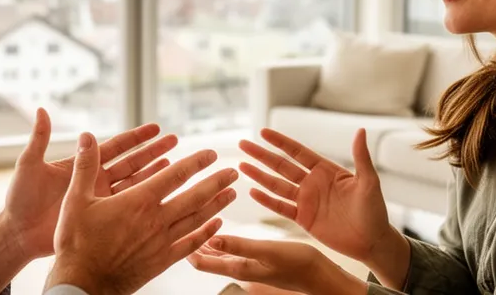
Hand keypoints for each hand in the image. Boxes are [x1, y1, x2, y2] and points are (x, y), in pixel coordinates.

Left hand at [0, 108, 178, 259]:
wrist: (17, 233)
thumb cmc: (20, 199)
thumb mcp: (29, 165)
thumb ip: (39, 139)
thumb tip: (42, 109)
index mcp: (81, 163)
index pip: (115, 146)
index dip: (136, 137)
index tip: (156, 128)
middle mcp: (93, 179)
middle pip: (131, 161)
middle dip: (153, 151)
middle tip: (175, 141)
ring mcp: (98, 199)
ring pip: (133, 183)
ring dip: (154, 173)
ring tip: (176, 164)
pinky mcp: (98, 218)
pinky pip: (126, 207)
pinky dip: (143, 199)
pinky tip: (160, 194)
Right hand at [45, 132, 238, 294]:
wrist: (82, 284)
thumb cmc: (76, 242)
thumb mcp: (76, 199)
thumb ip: (86, 166)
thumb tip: (87, 137)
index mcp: (139, 201)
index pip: (175, 175)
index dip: (195, 162)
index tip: (211, 153)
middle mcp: (156, 220)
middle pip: (195, 197)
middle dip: (216, 182)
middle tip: (233, 171)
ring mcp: (162, 242)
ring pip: (197, 220)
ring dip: (217, 205)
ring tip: (232, 193)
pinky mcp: (162, 261)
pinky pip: (191, 245)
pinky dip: (206, 233)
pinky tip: (216, 225)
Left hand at [187, 236, 365, 294]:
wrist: (321, 275)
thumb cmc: (299, 263)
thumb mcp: (268, 251)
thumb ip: (240, 246)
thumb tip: (211, 239)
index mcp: (238, 267)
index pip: (201, 262)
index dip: (185, 247)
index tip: (175, 228)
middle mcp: (238, 267)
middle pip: (205, 258)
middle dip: (191, 243)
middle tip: (179, 222)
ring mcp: (246, 264)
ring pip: (217, 253)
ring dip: (204, 240)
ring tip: (192, 223)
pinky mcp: (255, 258)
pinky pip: (230, 249)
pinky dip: (220, 240)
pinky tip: (218, 231)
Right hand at [239, 128, 393, 262]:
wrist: (372, 241)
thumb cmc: (375, 210)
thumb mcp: (369, 182)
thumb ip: (361, 157)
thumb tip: (362, 130)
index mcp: (326, 171)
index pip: (298, 152)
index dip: (280, 142)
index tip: (263, 132)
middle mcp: (312, 184)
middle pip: (281, 166)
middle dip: (262, 155)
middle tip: (243, 144)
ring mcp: (306, 201)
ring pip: (277, 185)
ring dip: (259, 176)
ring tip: (241, 165)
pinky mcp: (303, 219)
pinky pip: (281, 208)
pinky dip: (266, 201)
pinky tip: (252, 192)